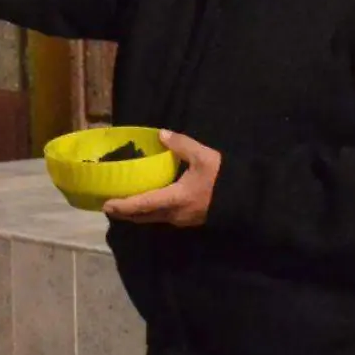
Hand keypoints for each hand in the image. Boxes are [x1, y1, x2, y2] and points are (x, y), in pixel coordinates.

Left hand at [103, 130, 221, 226]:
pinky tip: (147, 201)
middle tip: (109, 204)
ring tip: (124, 203)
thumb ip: (181, 145)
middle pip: (143, 217)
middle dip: (125, 212)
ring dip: (137, 213)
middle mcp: (174, 214)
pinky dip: (150, 211)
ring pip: (152, 219)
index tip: (106, 205)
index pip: (141, 205)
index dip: (123, 206)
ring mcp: (182, 220)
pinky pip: (162, 217)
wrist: (248, 199)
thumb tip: (161, 134)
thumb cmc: (224, 178)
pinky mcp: (188, 219)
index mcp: (174, 199)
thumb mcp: (203, 156)